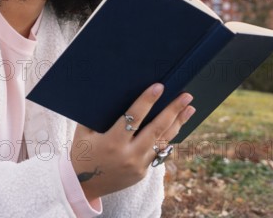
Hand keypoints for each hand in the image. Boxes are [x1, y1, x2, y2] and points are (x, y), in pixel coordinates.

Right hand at [70, 83, 194, 199]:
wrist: (83, 185)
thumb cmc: (82, 152)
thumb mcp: (84, 132)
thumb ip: (97, 115)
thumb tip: (110, 91)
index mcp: (111, 142)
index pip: (133, 117)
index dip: (147, 101)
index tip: (159, 86)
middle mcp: (128, 155)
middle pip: (156, 129)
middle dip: (173, 110)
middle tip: (186, 96)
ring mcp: (137, 166)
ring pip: (162, 142)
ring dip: (178, 124)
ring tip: (190, 109)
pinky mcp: (142, 173)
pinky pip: (157, 153)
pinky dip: (167, 139)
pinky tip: (176, 127)